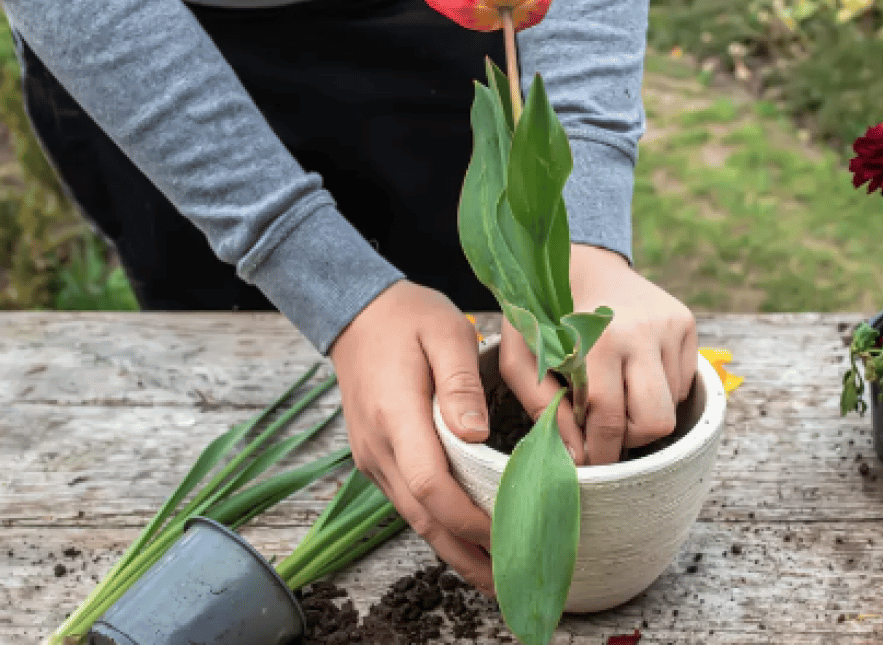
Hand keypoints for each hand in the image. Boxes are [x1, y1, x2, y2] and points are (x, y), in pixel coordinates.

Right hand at [329, 280, 493, 593]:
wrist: (357, 313)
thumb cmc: (408, 318)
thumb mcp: (446, 332)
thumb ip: (461, 383)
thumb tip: (476, 434)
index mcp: (397, 416)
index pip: (432, 485)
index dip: (471, 517)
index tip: (510, 533)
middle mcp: (380, 448)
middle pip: (424, 519)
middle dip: (470, 554)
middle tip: (514, 580)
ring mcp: (374, 458)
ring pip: (416, 520)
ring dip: (457, 551)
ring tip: (501, 576)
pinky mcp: (378, 460)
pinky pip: (410, 505)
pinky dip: (442, 529)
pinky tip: (472, 543)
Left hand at [500, 243, 697, 464]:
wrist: (578, 259)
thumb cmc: (543, 313)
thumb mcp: (522, 355)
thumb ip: (542, 406)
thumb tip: (576, 457)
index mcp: (599, 338)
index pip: (610, 418)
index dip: (600, 451)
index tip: (589, 461)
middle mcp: (643, 330)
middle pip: (655, 421)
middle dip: (630, 439)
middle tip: (605, 430)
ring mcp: (671, 325)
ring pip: (672, 406)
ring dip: (642, 412)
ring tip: (615, 391)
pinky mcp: (687, 322)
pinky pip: (683, 383)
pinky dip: (659, 391)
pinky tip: (633, 371)